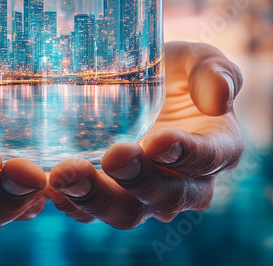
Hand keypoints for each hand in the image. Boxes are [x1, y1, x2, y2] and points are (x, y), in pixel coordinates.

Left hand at [47, 41, 243, 228]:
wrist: (143, 85)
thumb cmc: (174, 73)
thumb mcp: (198, 59)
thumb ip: (215, 71)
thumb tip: (220, 97)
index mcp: (216, 148)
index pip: (209, 158)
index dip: (186, 154)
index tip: (158, 141)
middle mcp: (185, 182)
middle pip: (165, 196)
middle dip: (137, 180)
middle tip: (112, 156)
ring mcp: (145, 194)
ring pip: (126, 211)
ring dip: (95, 198)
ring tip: (64, 175)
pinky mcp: (111, 195)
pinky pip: (92, 212)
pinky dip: (72, 204)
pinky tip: (51, 187)